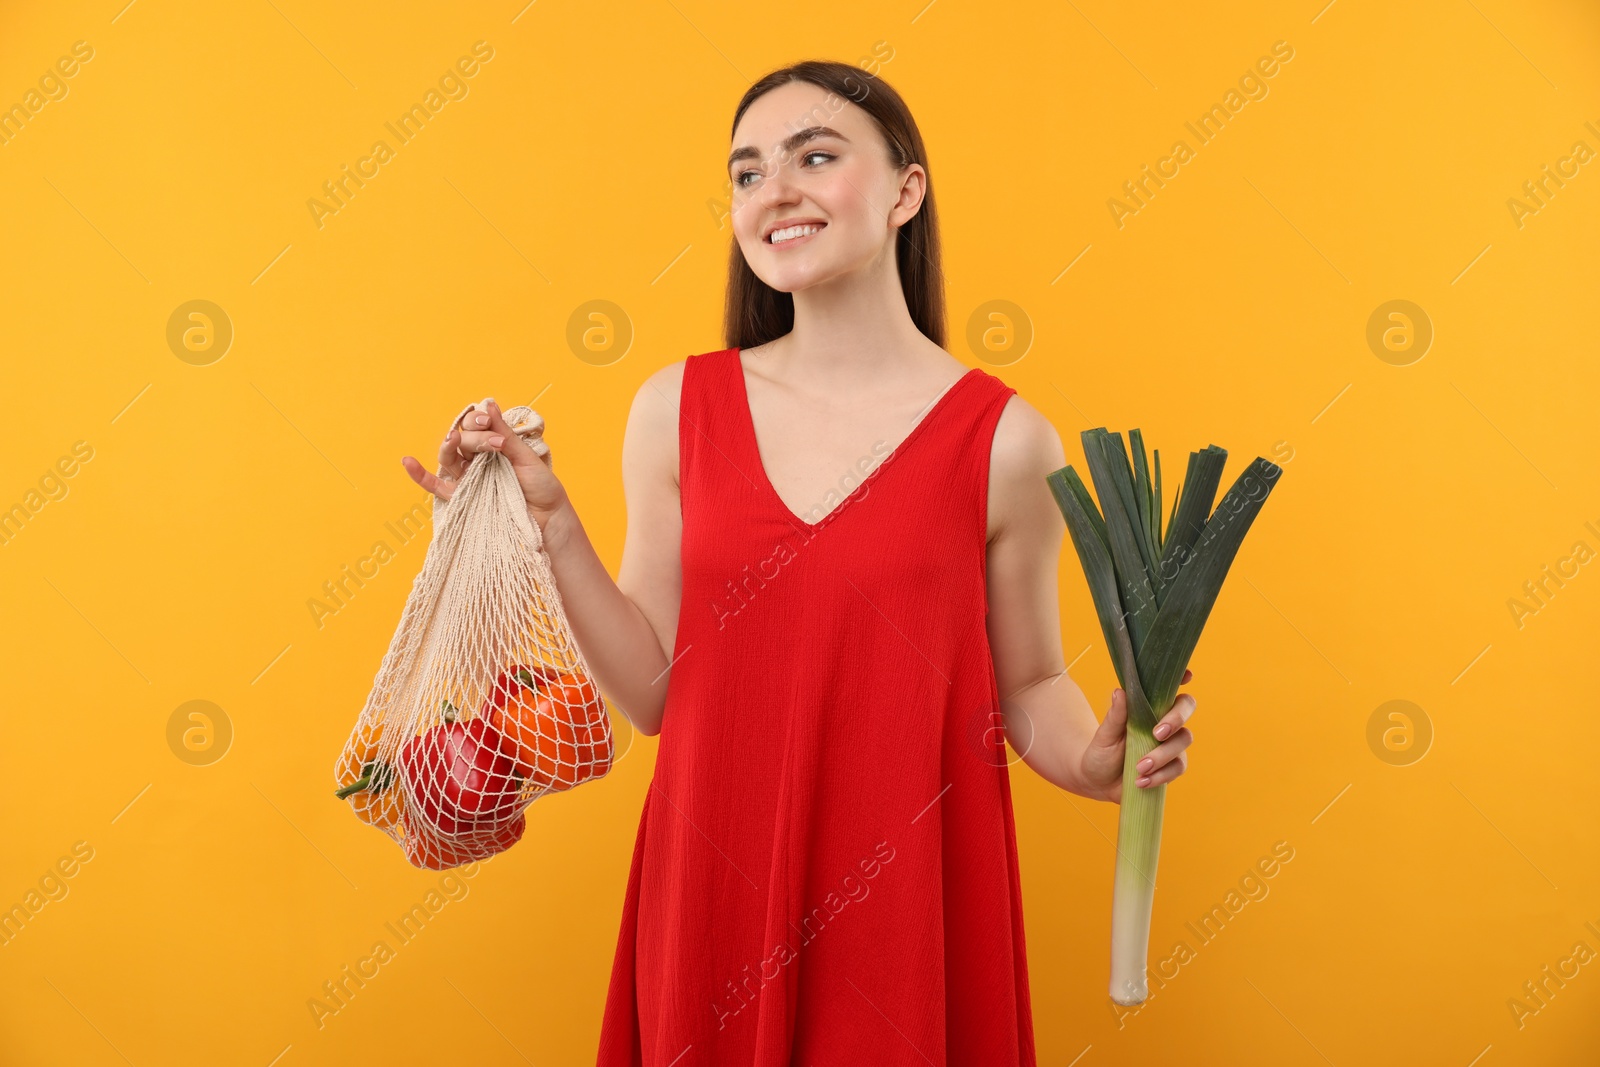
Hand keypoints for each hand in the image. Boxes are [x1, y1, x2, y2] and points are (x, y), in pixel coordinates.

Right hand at [401, 399, 569, 525]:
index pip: (475, 426)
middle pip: (461, 440)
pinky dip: (419, 475)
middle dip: (472, 436)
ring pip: (449, 458)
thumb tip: (487, 404)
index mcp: (492, 445)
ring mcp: (468, 478)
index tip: (488, 422)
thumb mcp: (525, 456)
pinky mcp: (462, 497)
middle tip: (490, 441)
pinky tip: (407, 461)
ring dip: (448, 446)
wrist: (548, 518)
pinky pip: (436, 486)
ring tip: (453, 439)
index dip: (478, 421)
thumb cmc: (541, 486)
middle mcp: (477, 460)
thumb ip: (504, 434)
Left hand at [1079, 668, 1195, 803]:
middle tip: (1157, 734)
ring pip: (1183, 741)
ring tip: (1139, 767)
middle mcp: (1164, 721)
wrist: (1097, 781)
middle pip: (1187, 707)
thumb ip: (1115, 715)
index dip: (1182, 677)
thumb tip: (1120, 692)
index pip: (1169, 687)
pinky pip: (1177, 767)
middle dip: (1176, 718)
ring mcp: (1170, 743)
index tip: (1187, 676)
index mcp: (1148, 706)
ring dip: (1162, 755)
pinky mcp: (1171, 766)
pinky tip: (1141, 781)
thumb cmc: (1101, 751)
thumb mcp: (1105, 734)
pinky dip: (1160, 775)